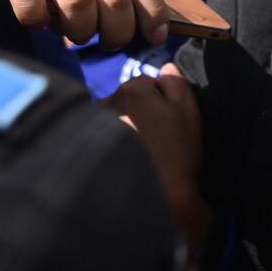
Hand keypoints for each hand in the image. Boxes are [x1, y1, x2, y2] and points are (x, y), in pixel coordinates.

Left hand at [108, 65, 209, 245]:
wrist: (153, 201)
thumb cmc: (176, 155)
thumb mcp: (189, 117)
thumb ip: (179, 87)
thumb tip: (167, 69)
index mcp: (134, 90)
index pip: (146, 84)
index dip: (160, 102)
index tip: (168, 124)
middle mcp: (107, 102)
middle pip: (126, 101)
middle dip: (136, 115)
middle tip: (152, 142)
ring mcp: (92, 126)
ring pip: (111, 120)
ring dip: (119, 130)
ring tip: (133, 156)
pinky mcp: (81, 148)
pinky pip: (96, 139)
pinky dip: (104, 147)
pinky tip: (117, 164)